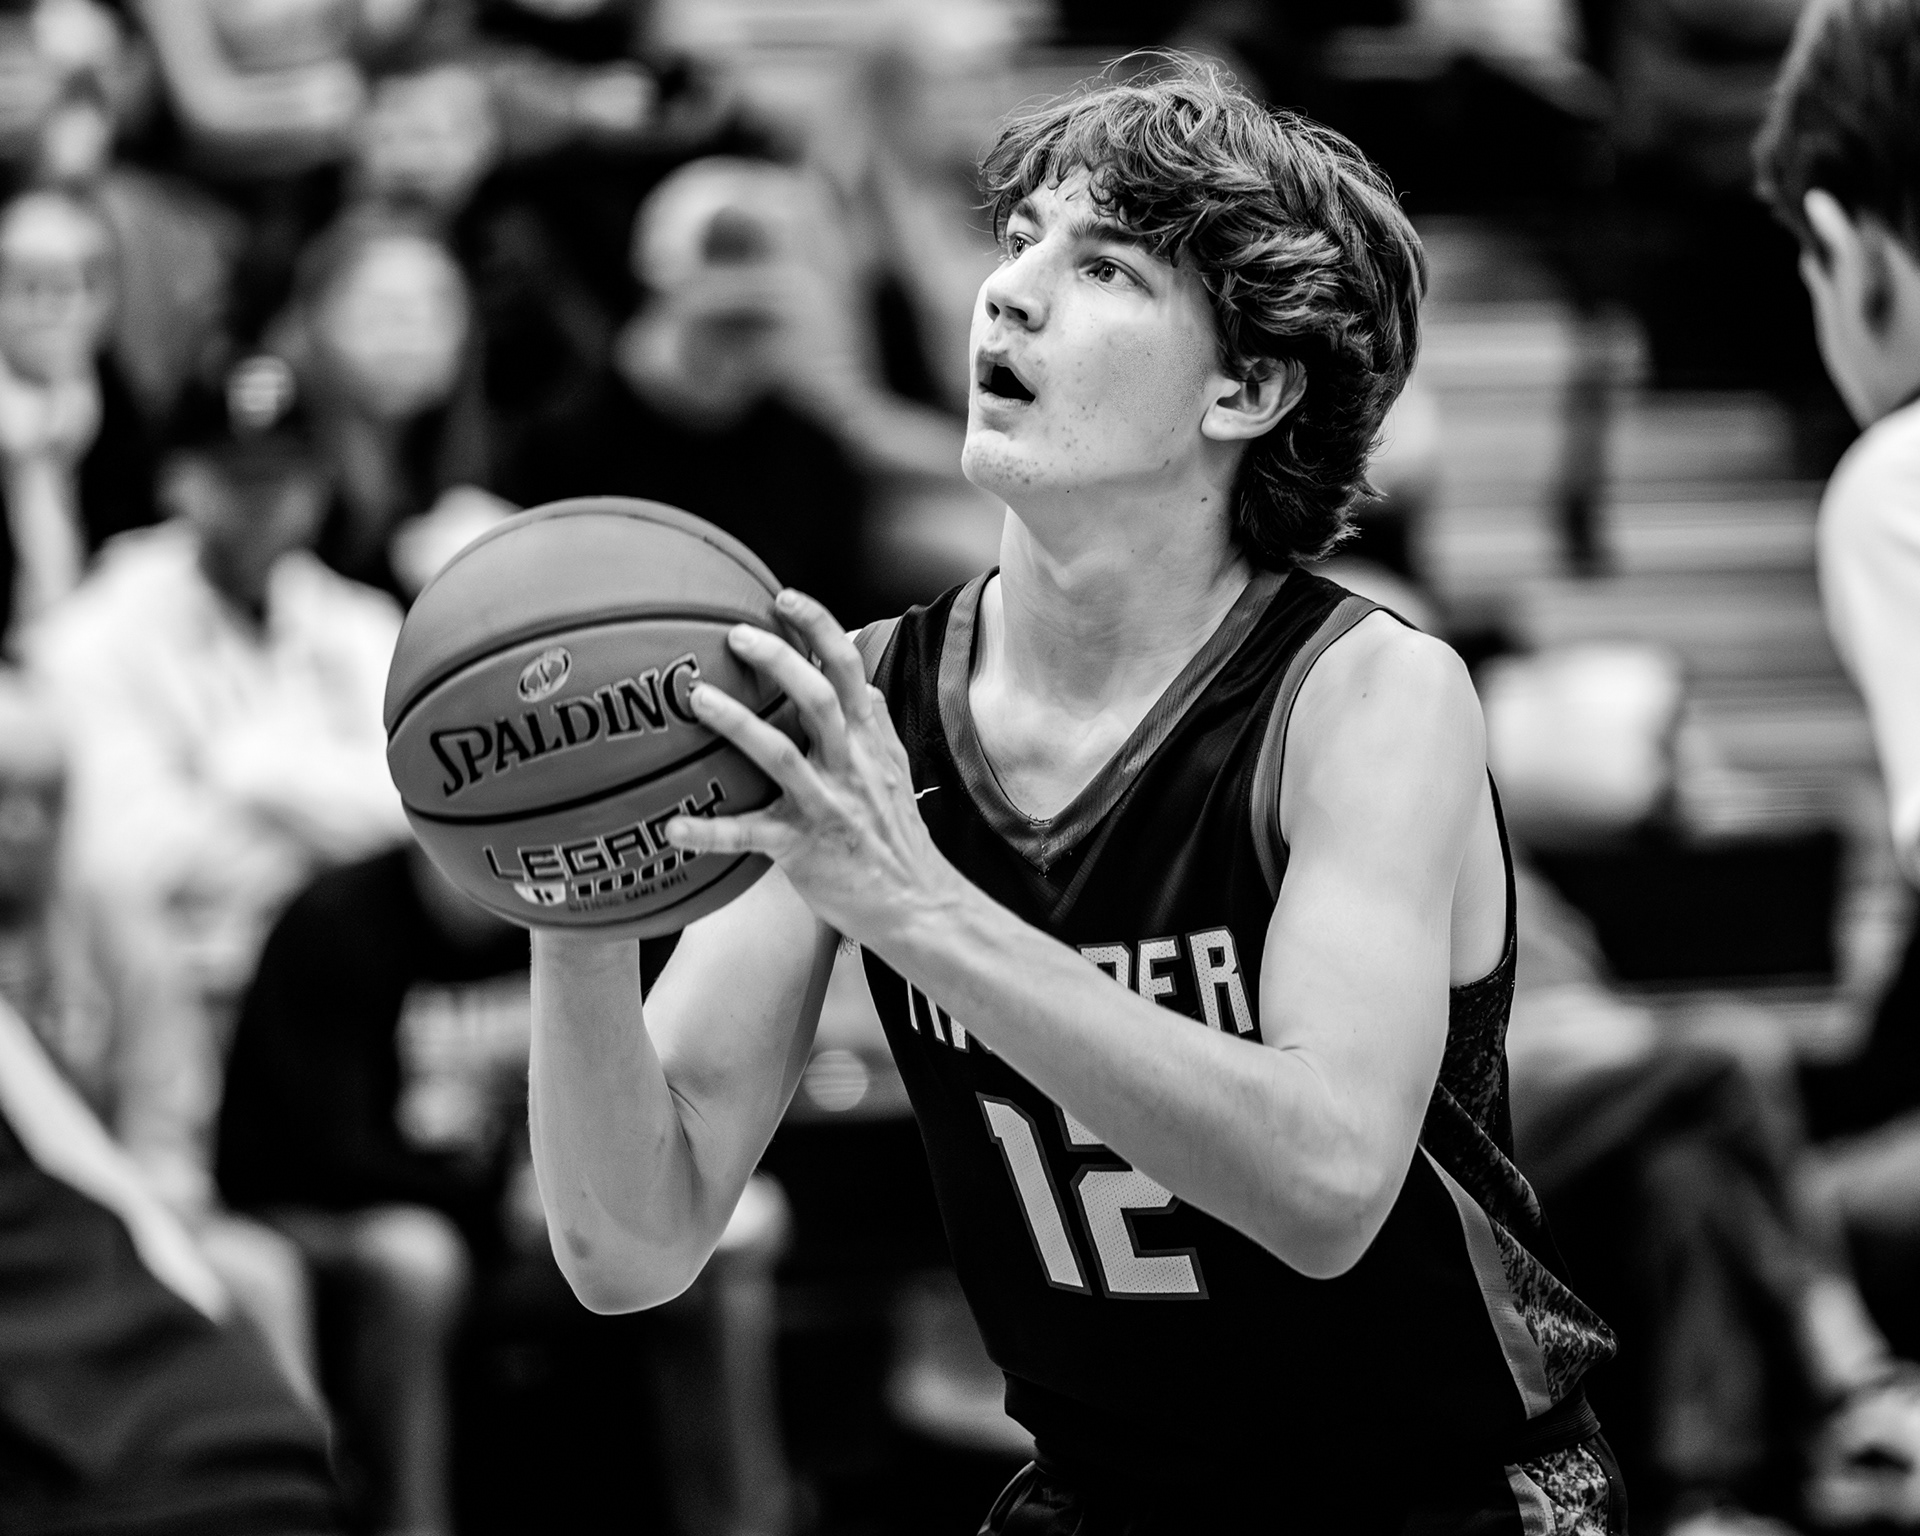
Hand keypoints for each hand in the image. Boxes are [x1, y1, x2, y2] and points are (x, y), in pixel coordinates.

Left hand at [662, 588, 960, 946]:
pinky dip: (710, 831)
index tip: (784, 597)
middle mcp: (851, 765)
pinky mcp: (803, 849)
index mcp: (871, 739)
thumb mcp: (893, 767)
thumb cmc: (895, 832)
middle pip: (817, 698)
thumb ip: (873, 720)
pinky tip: (672, 827)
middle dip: (778, 659)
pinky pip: (750, 836)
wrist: (915, 902)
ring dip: (736, 723)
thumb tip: (857, 673)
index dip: (819, 627)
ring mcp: (827, 806)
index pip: (849, 669)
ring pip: (779, 754)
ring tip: (697, 698)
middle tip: (734, 635)